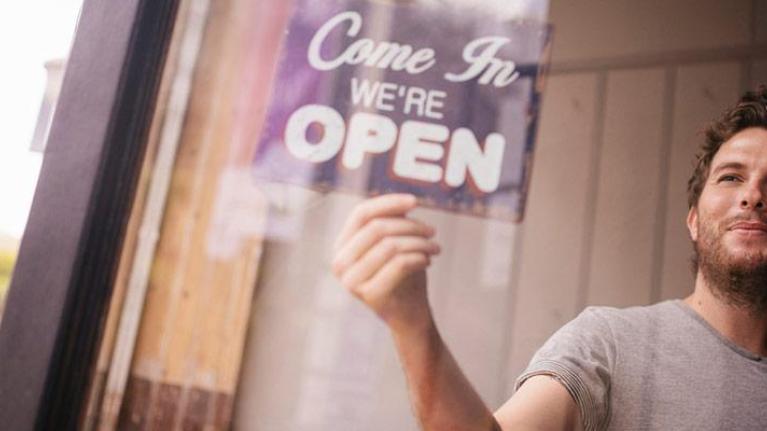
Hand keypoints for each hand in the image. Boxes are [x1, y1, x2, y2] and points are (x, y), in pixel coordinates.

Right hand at [332, 194, 440, 330]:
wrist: (408, 315)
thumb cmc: (403, 274)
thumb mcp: (396, 242)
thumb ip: (394, 220)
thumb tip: (403, 202)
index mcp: (341, 246)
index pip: (361, 213)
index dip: (388, 202)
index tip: (415, 201)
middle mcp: (339, 263)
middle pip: (377, 228)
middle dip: (410, 226)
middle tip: (432, 231)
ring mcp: (351, 281)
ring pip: (390, 245)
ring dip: (419, 242)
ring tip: (435, 247)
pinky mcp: (369, 294)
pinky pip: (399, 264)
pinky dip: (419, 257)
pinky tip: (428, 260)